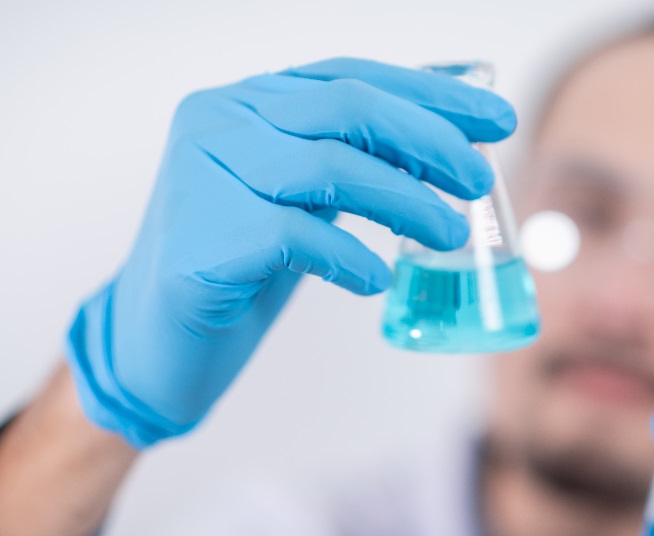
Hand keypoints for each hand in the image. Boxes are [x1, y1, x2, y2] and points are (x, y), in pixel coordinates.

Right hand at [65, 57, 515, 447]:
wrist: (158, 340)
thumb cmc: (240, 263)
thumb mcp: (302, 196)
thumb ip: (354, 157)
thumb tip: (448, 132)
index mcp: (245, 101)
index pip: (349, 77)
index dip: (428, 94)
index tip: (495, 117)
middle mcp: (218, 121)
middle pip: (345, 109)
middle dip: (428, 141)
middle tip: (479, 179)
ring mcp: (200, 174)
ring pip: (327, 167)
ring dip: (405, 201)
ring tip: (449, 235)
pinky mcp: (199, 238)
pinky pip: (295, 236)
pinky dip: (349, 258)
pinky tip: (374, 280)